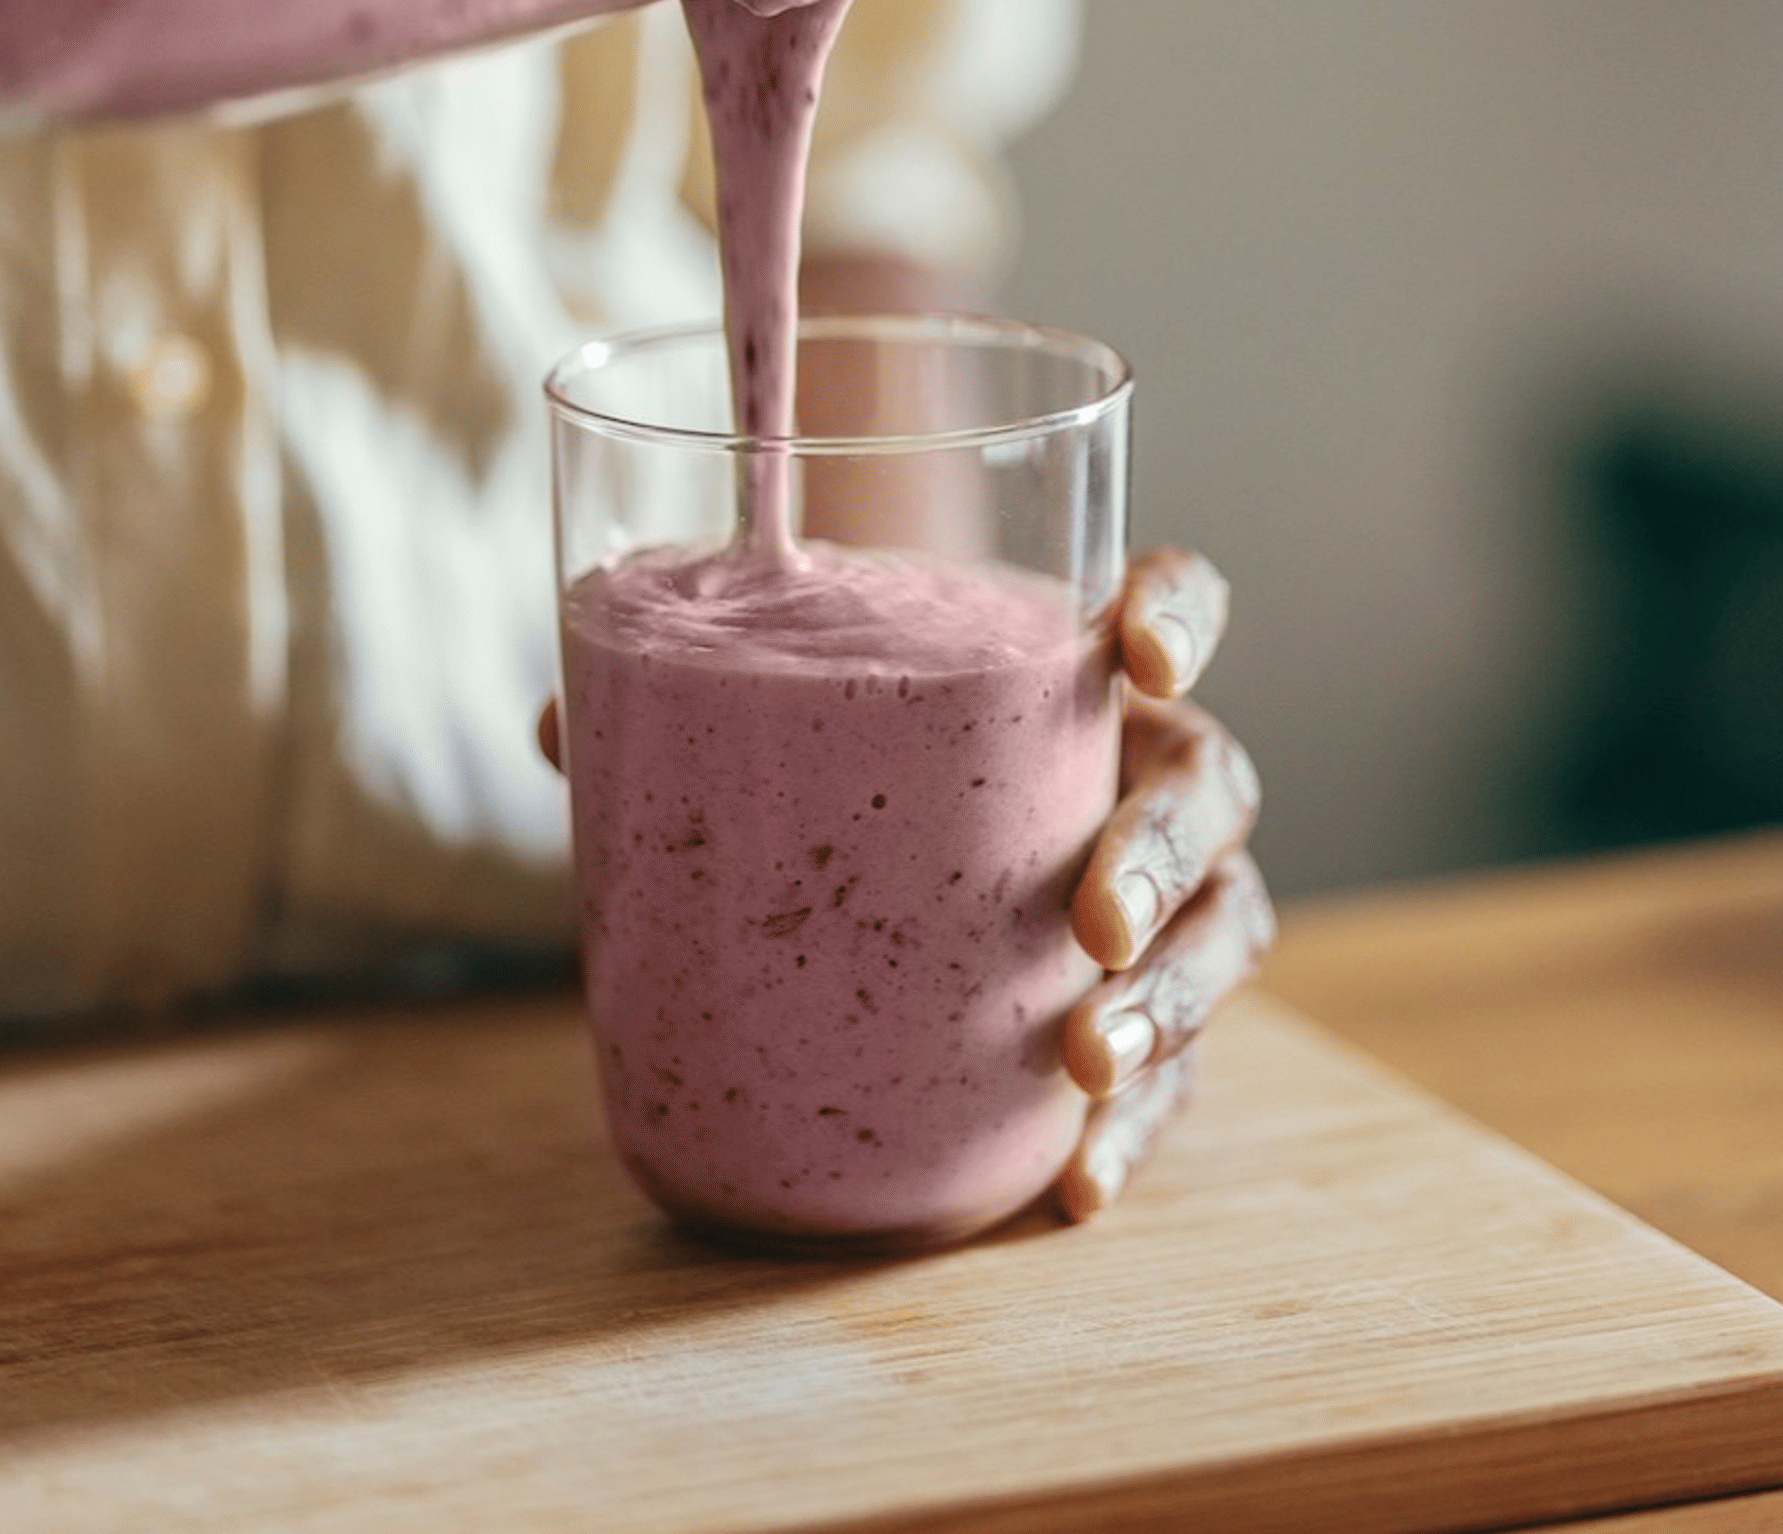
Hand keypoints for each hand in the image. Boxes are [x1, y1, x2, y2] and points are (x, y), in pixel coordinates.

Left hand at [527, 542, 1267, 1224]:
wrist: (878, 872)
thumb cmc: (845, 763)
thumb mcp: (774, 722)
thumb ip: (684, 708)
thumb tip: (559, 727)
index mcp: (1068, 670)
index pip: (1171, 599)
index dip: (1176, 613)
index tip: (1136, 652)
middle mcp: (1137, 772)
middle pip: (1209, 786)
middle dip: (1165, 854)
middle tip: (1093, 919)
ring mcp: (1158, 899)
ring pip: (1223, 930)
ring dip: (1174, 997)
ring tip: (1092, 1058)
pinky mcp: (1141, 1014)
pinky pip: (1175, 1076)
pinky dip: (1137, 1129)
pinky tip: (1079, 1183)